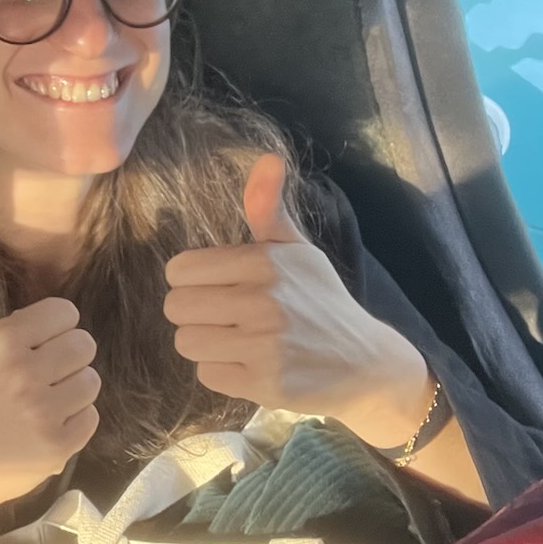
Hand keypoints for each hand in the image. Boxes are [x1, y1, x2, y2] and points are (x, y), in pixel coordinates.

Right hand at [0, 254, 100, 516]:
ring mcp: (43, 412)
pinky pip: (92, 417)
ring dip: (74, 388)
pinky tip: (48, 424)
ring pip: (92, 380)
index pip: (65, 313)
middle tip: (42, 373)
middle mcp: (25, 373)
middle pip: (84, 344)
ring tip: (45, 399)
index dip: (54, 327)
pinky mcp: (58, 446)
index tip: (36, 344)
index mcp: (2, 341)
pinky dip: (76, 420)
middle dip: (67, 356)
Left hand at [162, 155, 432, 448]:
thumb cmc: (322, 301)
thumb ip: (269, 209)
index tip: (217, 286)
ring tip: (238, 340)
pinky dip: (223, 372)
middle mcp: (264, 302)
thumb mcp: (298, 251)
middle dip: (195, 313)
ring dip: (206, 344)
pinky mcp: (265, 385)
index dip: (191, 280)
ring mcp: (265, 346)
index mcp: (265, 263)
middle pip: (176, 307)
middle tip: (225, 317)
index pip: (180, 270)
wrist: (366, 362)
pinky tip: (251, 365)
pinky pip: (207, 375)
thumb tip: (267, 158)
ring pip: (187, 342)